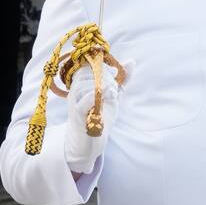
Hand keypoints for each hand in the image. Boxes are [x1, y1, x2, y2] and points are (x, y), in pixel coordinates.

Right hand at [63, 59, 129, 174]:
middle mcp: (75, 92)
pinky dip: (96, 95)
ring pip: (83, 85)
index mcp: (81, 85)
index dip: (103, 67)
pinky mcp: (78, 116)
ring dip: (102, 86)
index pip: (87, 66)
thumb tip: (131, 62)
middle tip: (115, 86)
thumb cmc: (101, 117)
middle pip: (85, 74)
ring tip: (113, 94)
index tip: (114, 74)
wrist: (91, 142)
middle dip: (104, 76)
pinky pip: (83, 101)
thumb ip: (121, 80)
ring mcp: (74, 103)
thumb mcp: (113, 96)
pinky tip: (110, 96)